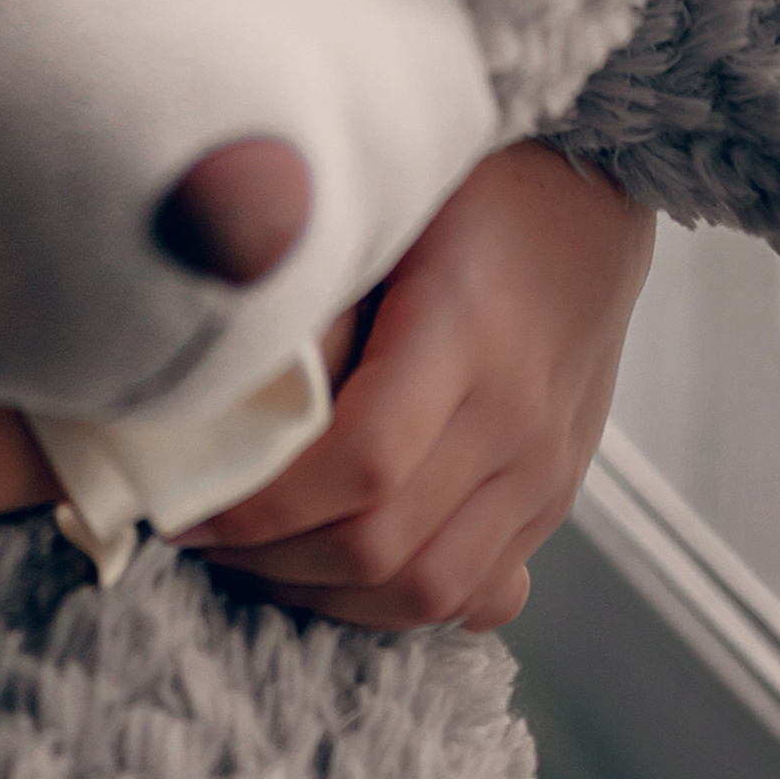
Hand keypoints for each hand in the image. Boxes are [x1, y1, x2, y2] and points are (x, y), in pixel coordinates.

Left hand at [177, 142, 653, 632]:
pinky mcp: (555, 491)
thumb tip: (209, 360)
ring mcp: (545, 465)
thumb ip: (314, 282)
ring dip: (328, 596)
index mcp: (468, 330)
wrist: (595, 185)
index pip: (361, 462)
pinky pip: (476, 590)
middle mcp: (517, 414)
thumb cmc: (472, 175)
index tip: (184, 506)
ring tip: (254, 561)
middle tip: (199, 536)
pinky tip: (335, 575)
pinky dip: (396, 602)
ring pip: (431, 590)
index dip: (263, 504)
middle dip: (273, 559)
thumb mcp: (389, 200)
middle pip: (387, 544)